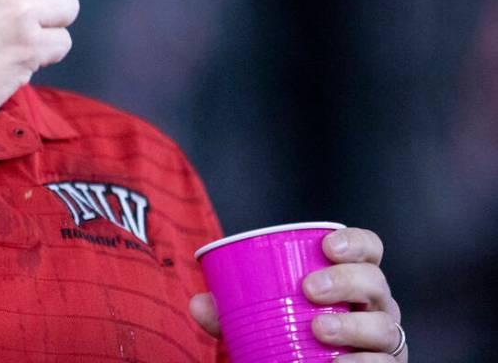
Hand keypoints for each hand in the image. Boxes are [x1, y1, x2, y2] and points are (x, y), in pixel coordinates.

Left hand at [189, 227, 406, 360]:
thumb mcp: (259, 319)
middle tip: (310, 289)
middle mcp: (376, 306)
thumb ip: (229, 311)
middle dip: (346, 281)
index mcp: (351, 279)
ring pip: (385, 327)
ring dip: (352, 326)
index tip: (327, 245)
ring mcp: (384, 341)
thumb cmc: (290, 335)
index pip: (369, 249)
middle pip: (375, 283)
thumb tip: (197, 304)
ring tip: (318, 330)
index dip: (356, 242)